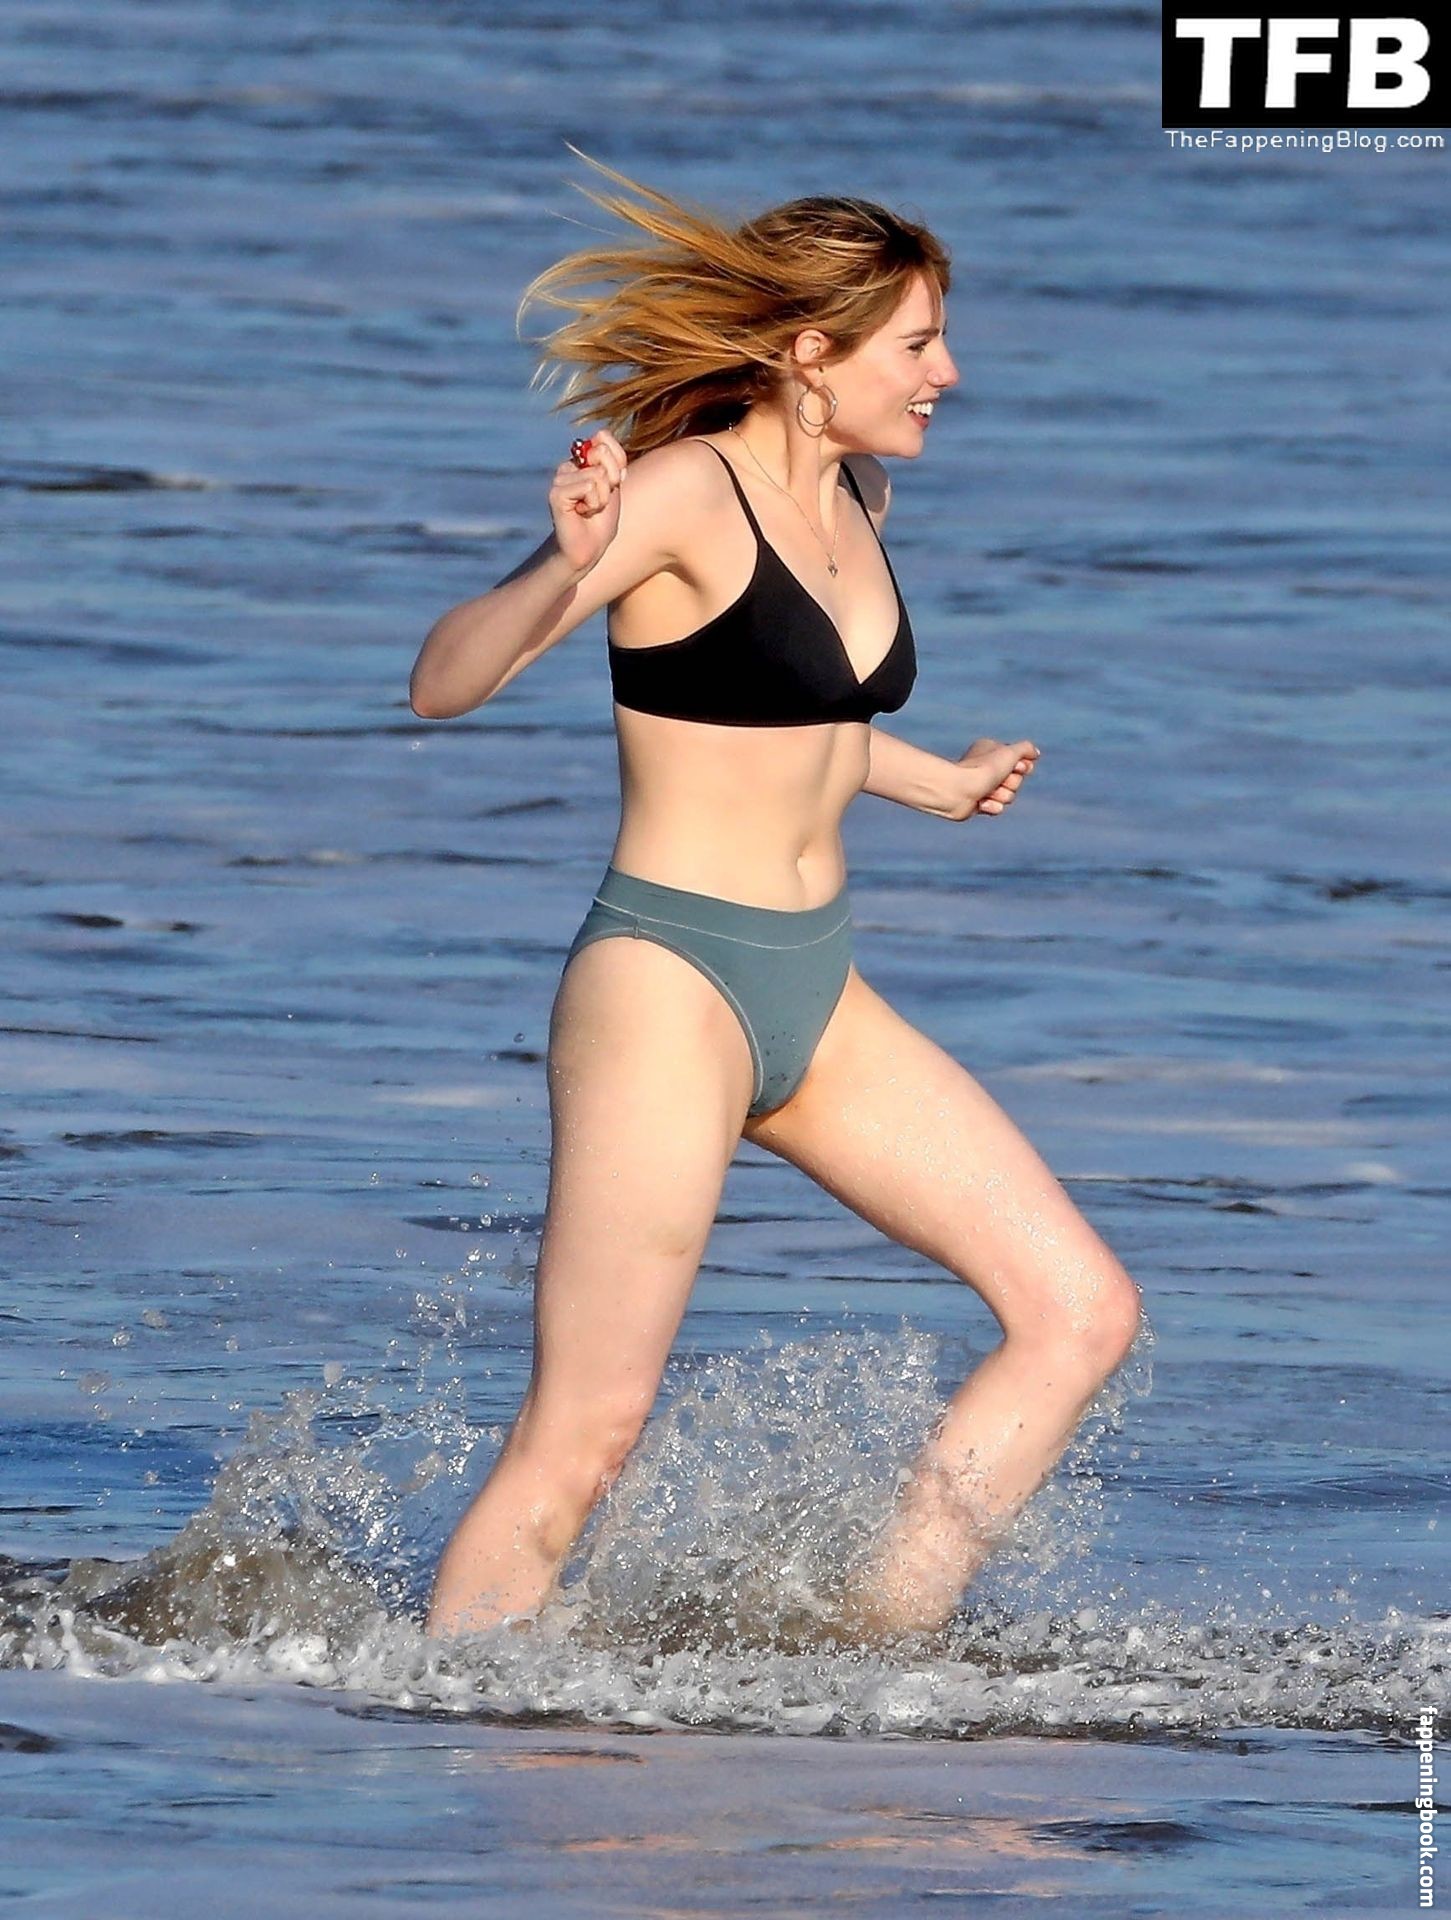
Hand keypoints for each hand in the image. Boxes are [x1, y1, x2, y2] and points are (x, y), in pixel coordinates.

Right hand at [548, 428, 626, 574]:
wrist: (588, 549)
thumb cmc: (601, 520)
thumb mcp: (614, 485)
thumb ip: (612, 460)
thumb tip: (598, 438)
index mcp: (581, 460)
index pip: (603, 437)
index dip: (617, 462)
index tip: (613, 485)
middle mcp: (568, 465)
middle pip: (601, 453)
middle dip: (611, 481)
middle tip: (600, 501)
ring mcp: (560, 478)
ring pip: (597, 475)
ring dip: (601, 499)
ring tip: (589, 510)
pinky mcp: (556, 493)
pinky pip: (588, 487)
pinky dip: (593, 504)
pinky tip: (581, 514)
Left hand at [953, 737, 1039, 817]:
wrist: (958, 791)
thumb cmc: (984, 769)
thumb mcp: (1010, 753)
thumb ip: (1025, 749)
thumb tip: (1035, 754)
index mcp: (990, 750)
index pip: (1020, 760)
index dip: (1022, 766)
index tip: (1017, 766)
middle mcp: (986, 767)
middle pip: (1017, 780)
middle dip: (1011, 782)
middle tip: (998, 779)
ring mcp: (982, 786)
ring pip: (1009, 796)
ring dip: (1002, 795)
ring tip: (987, 792)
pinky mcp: (978, 803)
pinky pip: (998, 807)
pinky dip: (992, 806)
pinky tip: (981, 803)